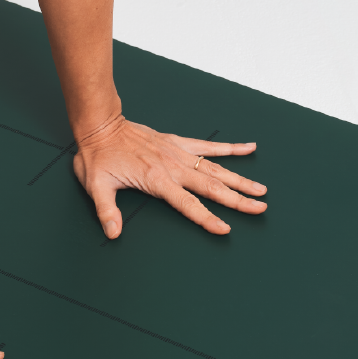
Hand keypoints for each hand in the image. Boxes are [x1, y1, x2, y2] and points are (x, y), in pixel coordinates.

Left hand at [73, 114, 266, 238]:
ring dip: (240, 179)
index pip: (188, 204)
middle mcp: (173, 167)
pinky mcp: (179, 142)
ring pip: (217, 169)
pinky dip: (230, 148)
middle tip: (260, 208)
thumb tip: (113, 232)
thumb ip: (107, 210)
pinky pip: (209, 146)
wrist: (102, 126)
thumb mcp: (96, 186)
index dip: (207, 218)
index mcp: (157, 180)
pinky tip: (249, 148)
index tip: (225, 228)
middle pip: (213, 187)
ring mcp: (179, 153)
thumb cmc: (99, 156)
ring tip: (261, 189)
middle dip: (238, 199)